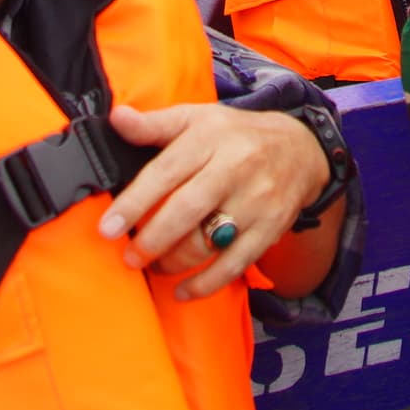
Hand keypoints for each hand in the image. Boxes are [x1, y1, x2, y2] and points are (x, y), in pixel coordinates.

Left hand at [98, 102, 332, 299]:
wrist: (301, 149)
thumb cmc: (236, 136)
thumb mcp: (197, 119)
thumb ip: (154, 124)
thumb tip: (116, 118)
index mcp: (209, 139)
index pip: (165, 172)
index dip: (133, 202)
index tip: (108, 228)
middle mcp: (234, 168)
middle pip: (187, 210)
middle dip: (152, 240)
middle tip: (130, 257)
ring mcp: (256, 200)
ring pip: (209, 241)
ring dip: (175, 262)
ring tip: (154, 266)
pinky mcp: (270, 227)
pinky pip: (235, 264)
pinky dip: (206, 284)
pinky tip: (183, 291)